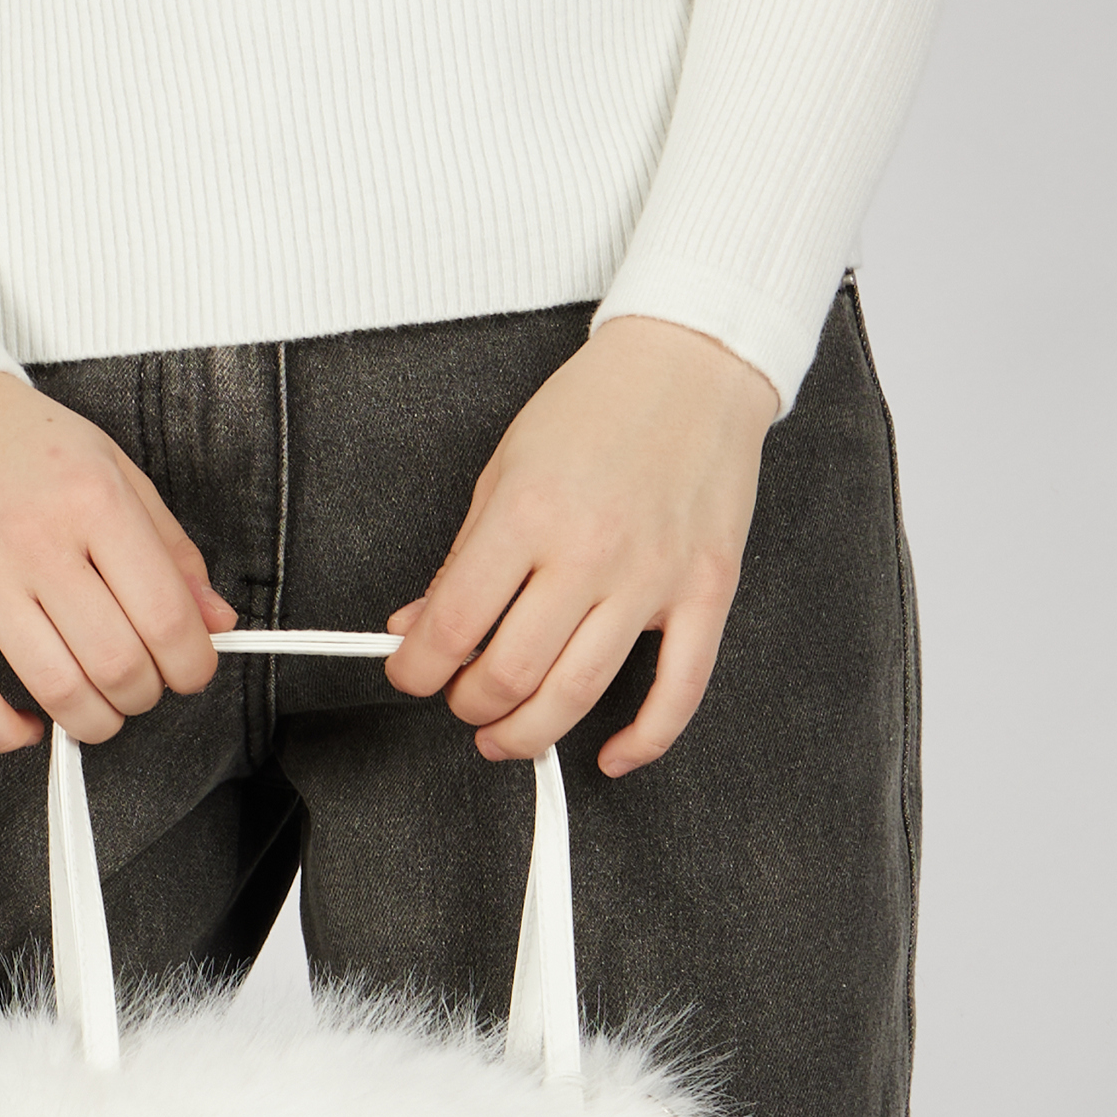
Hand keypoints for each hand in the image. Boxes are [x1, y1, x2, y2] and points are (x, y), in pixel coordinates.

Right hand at [0, 371, 238, 751]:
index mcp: (94, 501)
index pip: (168, 620)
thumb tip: (216, 623)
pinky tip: (28, 722)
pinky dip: (9, 732)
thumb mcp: (115, 472)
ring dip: (91, 721)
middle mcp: (36, 538)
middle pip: (118, 666)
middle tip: (137, 684)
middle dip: (143, 696)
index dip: (192, 667)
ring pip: (57, 691)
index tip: (188, 672)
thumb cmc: (19, 444)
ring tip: (93, 706)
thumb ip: (171, 551)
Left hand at [384, 316, 779, 774]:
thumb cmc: (598, 408)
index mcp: (528, 515)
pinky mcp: (706, 592)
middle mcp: (590, 552)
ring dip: (528, 734)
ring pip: (578, 696)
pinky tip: (609, 754)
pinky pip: (677, 692)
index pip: (452, 627)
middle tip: (462, 701)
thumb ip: (461, 559)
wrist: (693, 363)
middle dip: (470, 706)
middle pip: (510, 675)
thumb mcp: (503, 470)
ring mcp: (653, 578)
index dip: (417, 670)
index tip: (411, 675)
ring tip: (506, 734)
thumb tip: (415, 626)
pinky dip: (641, 740)